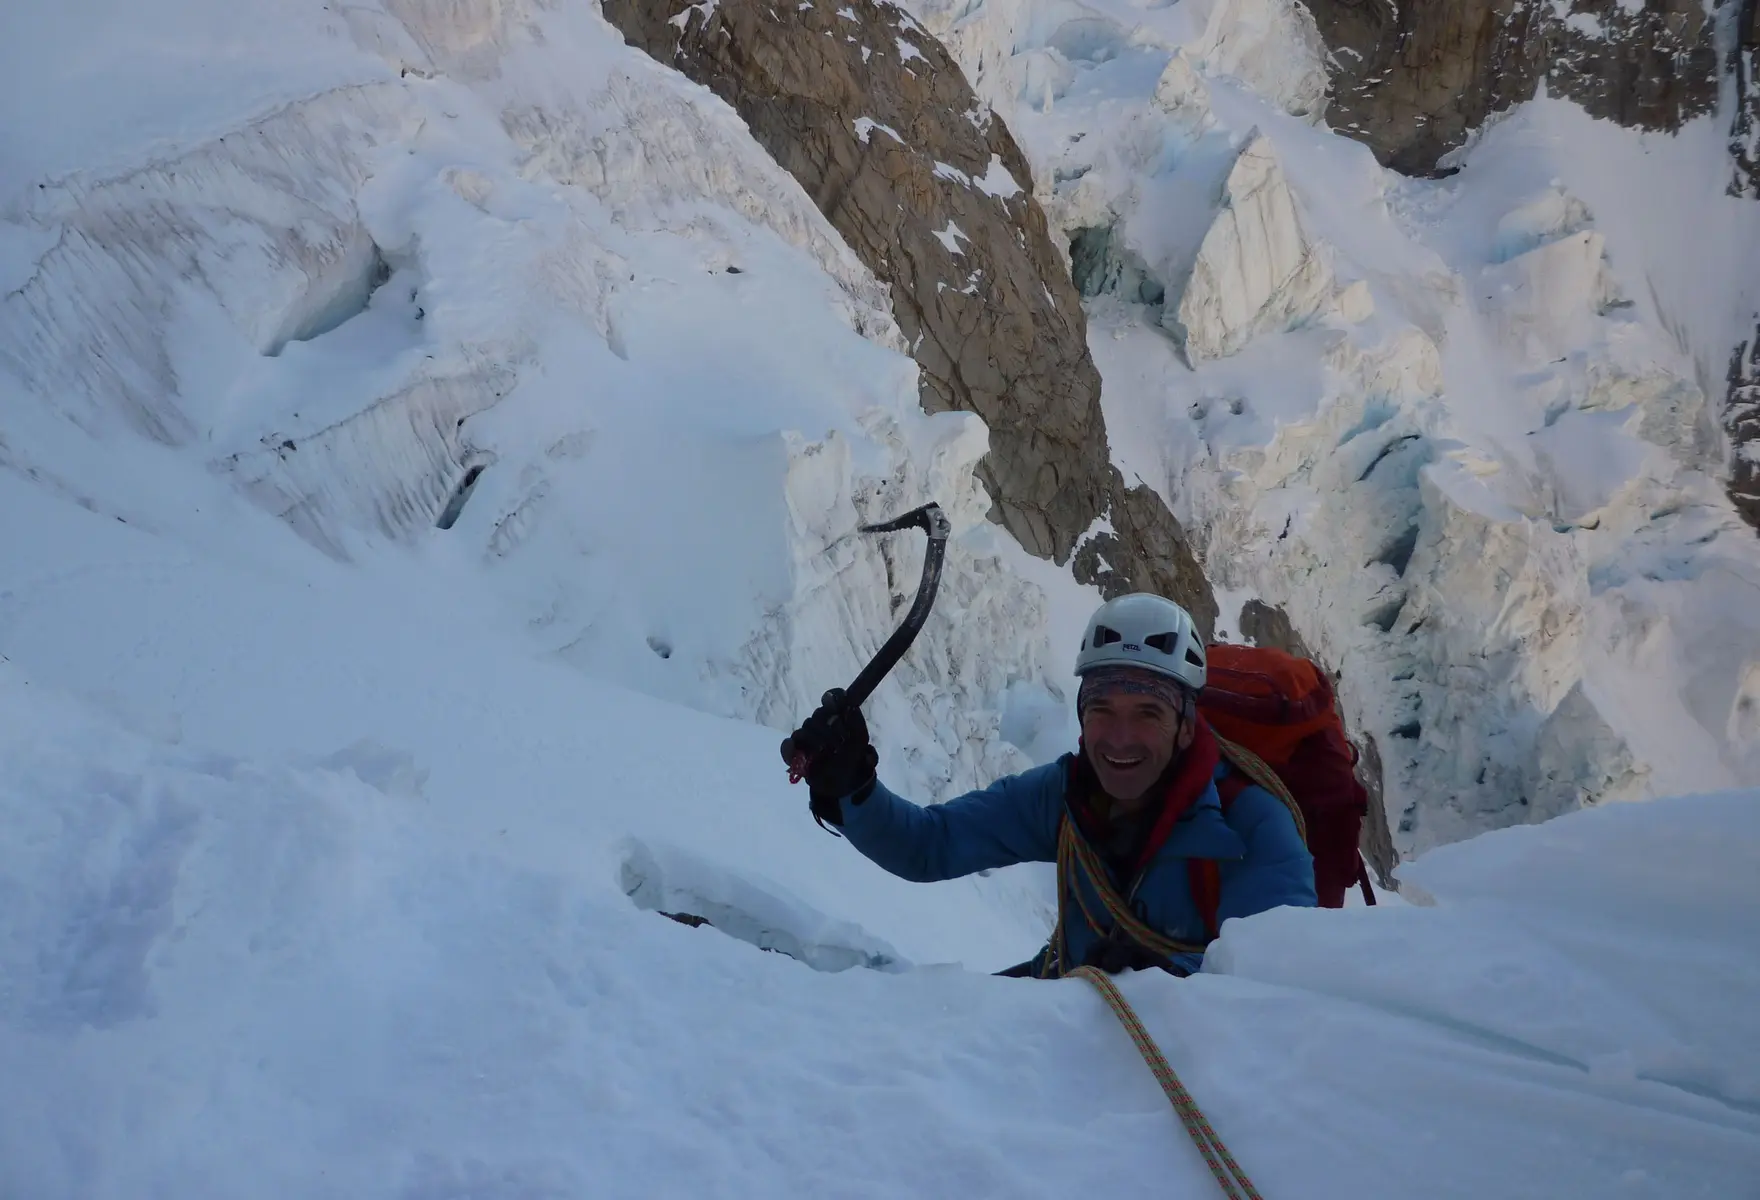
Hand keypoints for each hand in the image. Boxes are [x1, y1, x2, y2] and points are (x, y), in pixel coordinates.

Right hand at [781, 689, 878, 825]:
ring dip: (817, 739)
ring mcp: (805, 736)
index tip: (832, 702)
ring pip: (806, 728)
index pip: (833, 697)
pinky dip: (791, 748)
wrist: (843, 783)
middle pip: (819, 714)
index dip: (833, 698)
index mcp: (836, 716)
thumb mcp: (860, 740)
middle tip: (839, 742)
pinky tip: (801, 754)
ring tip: (826, 753)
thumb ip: (857, 722)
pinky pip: (787, 745)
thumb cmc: (852, 758)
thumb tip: (850, 707)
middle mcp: (820, 722)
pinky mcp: (794, 752)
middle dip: (830, 727)